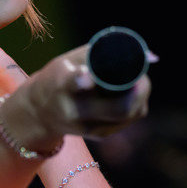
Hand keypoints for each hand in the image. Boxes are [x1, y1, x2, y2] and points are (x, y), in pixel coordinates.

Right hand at [17, 45, 151, 139]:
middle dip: (139, 89)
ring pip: (131, 113)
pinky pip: (130, 117)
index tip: (86, 76)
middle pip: (118, 107)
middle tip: (142, 74)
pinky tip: (127, 94)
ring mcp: (90, 128)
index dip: (82, 80)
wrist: (39, 113)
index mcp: (62, 86)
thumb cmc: (57, 79)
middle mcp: (75, 112)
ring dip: (140, 95)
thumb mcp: (68, 61)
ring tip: (134, 80)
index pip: (73, 84)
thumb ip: (98, 52)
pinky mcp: (101, 135)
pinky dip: (135, 103)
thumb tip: (147, 54)